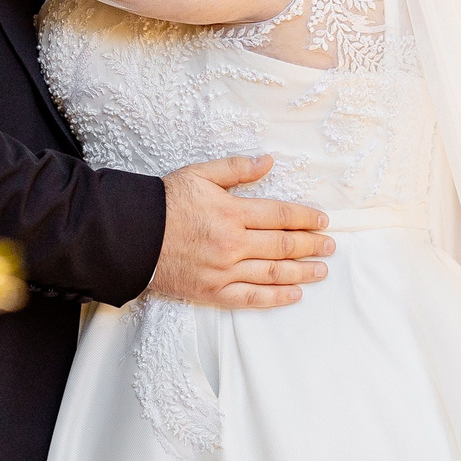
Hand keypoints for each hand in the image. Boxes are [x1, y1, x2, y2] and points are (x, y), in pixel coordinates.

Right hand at [148, 156, 331, 310]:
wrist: (130, 236)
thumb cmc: (164, 203)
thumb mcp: (199, 174)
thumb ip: (236, 168)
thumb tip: (267, 161)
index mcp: (232, 212)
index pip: (280, 215)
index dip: (305, 218)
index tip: (323, 221)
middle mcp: (232, 244)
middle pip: (283, 245)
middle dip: (311, 245)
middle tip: (330, 246)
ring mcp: (224, 271)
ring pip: (273, 273)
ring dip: (302, 272)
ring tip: (321, 270)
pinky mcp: (212, 292)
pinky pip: (251, 299)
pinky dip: (276, 297)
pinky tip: (294, 294)